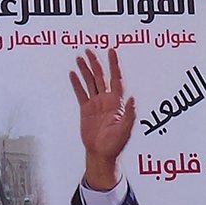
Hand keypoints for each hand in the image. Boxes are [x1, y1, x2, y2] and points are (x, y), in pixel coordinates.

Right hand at [70, 48, 134, 190]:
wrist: (101, 154)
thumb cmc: (115, 144)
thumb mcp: (125, 129)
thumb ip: (129, 113)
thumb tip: (133, 97)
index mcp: (117, 102)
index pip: (115, 78)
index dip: (114, 64)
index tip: (111, 51)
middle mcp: (106, 99)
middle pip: (100, 76)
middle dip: (95, 63)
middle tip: (89, 50)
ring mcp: (95, 103)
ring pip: (89, 82)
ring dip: (84, 70)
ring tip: (79, 58)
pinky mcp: (86, 109)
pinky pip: (80, 93)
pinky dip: (76, 83)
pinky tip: (73, 74)